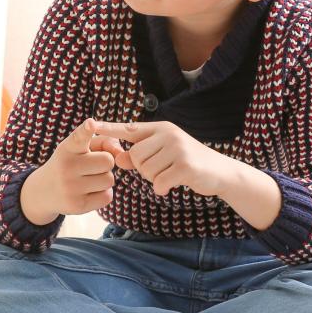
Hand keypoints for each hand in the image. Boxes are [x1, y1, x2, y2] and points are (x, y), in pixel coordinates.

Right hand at [22, 119, 125, 222]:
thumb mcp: (78, 148)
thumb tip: (122, 152)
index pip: (78, 137)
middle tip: (91, 166)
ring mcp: (71, 187)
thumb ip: (103, 141)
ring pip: (109, 180)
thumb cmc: (70, 163)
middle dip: (105, 163)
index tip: (91, 123)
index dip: (85, 130)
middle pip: (107, 161)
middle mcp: (67, 167)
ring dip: (104, 179)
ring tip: (88, 179)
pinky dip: (102, 194)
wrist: (44, 191)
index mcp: (67, 148)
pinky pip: (107, 197)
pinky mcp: (77, 206)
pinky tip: (88, 191)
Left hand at [90, 120, 238, 196]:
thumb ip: (140, 155)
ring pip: (146, 170)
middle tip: (161, 170)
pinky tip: (172, 185)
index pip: (129, 128)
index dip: (109, 128)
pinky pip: (159, 182)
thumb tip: (118, 158)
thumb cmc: (187, 162)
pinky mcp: (185, 165)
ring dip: (154, 178)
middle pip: (135, 156)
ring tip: (170, 174)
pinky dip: (163, 188)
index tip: (90, 124)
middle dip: (143, 169)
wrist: (221, 172)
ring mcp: (178, 148)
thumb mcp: (163, 154)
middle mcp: (168, 134)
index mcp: (160, 128)